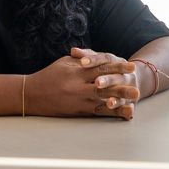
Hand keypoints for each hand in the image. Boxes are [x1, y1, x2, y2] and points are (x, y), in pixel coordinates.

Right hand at [23, 48, 141, 118]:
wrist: (31, 95)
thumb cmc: (49, 76)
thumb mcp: (64, 63)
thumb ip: (82, 58)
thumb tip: (97, 54)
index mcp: (77, 71)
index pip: (100, 67)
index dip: (117, 67)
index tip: (131, 66)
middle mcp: (79, 86)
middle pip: (105, 85)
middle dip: (122, 86)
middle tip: (137, 88)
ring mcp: (78, 100)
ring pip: (103, 100)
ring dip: (120, 101)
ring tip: (134, 102)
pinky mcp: (77, 111)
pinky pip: (97, 112)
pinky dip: (111, 112)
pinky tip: (123, 113)